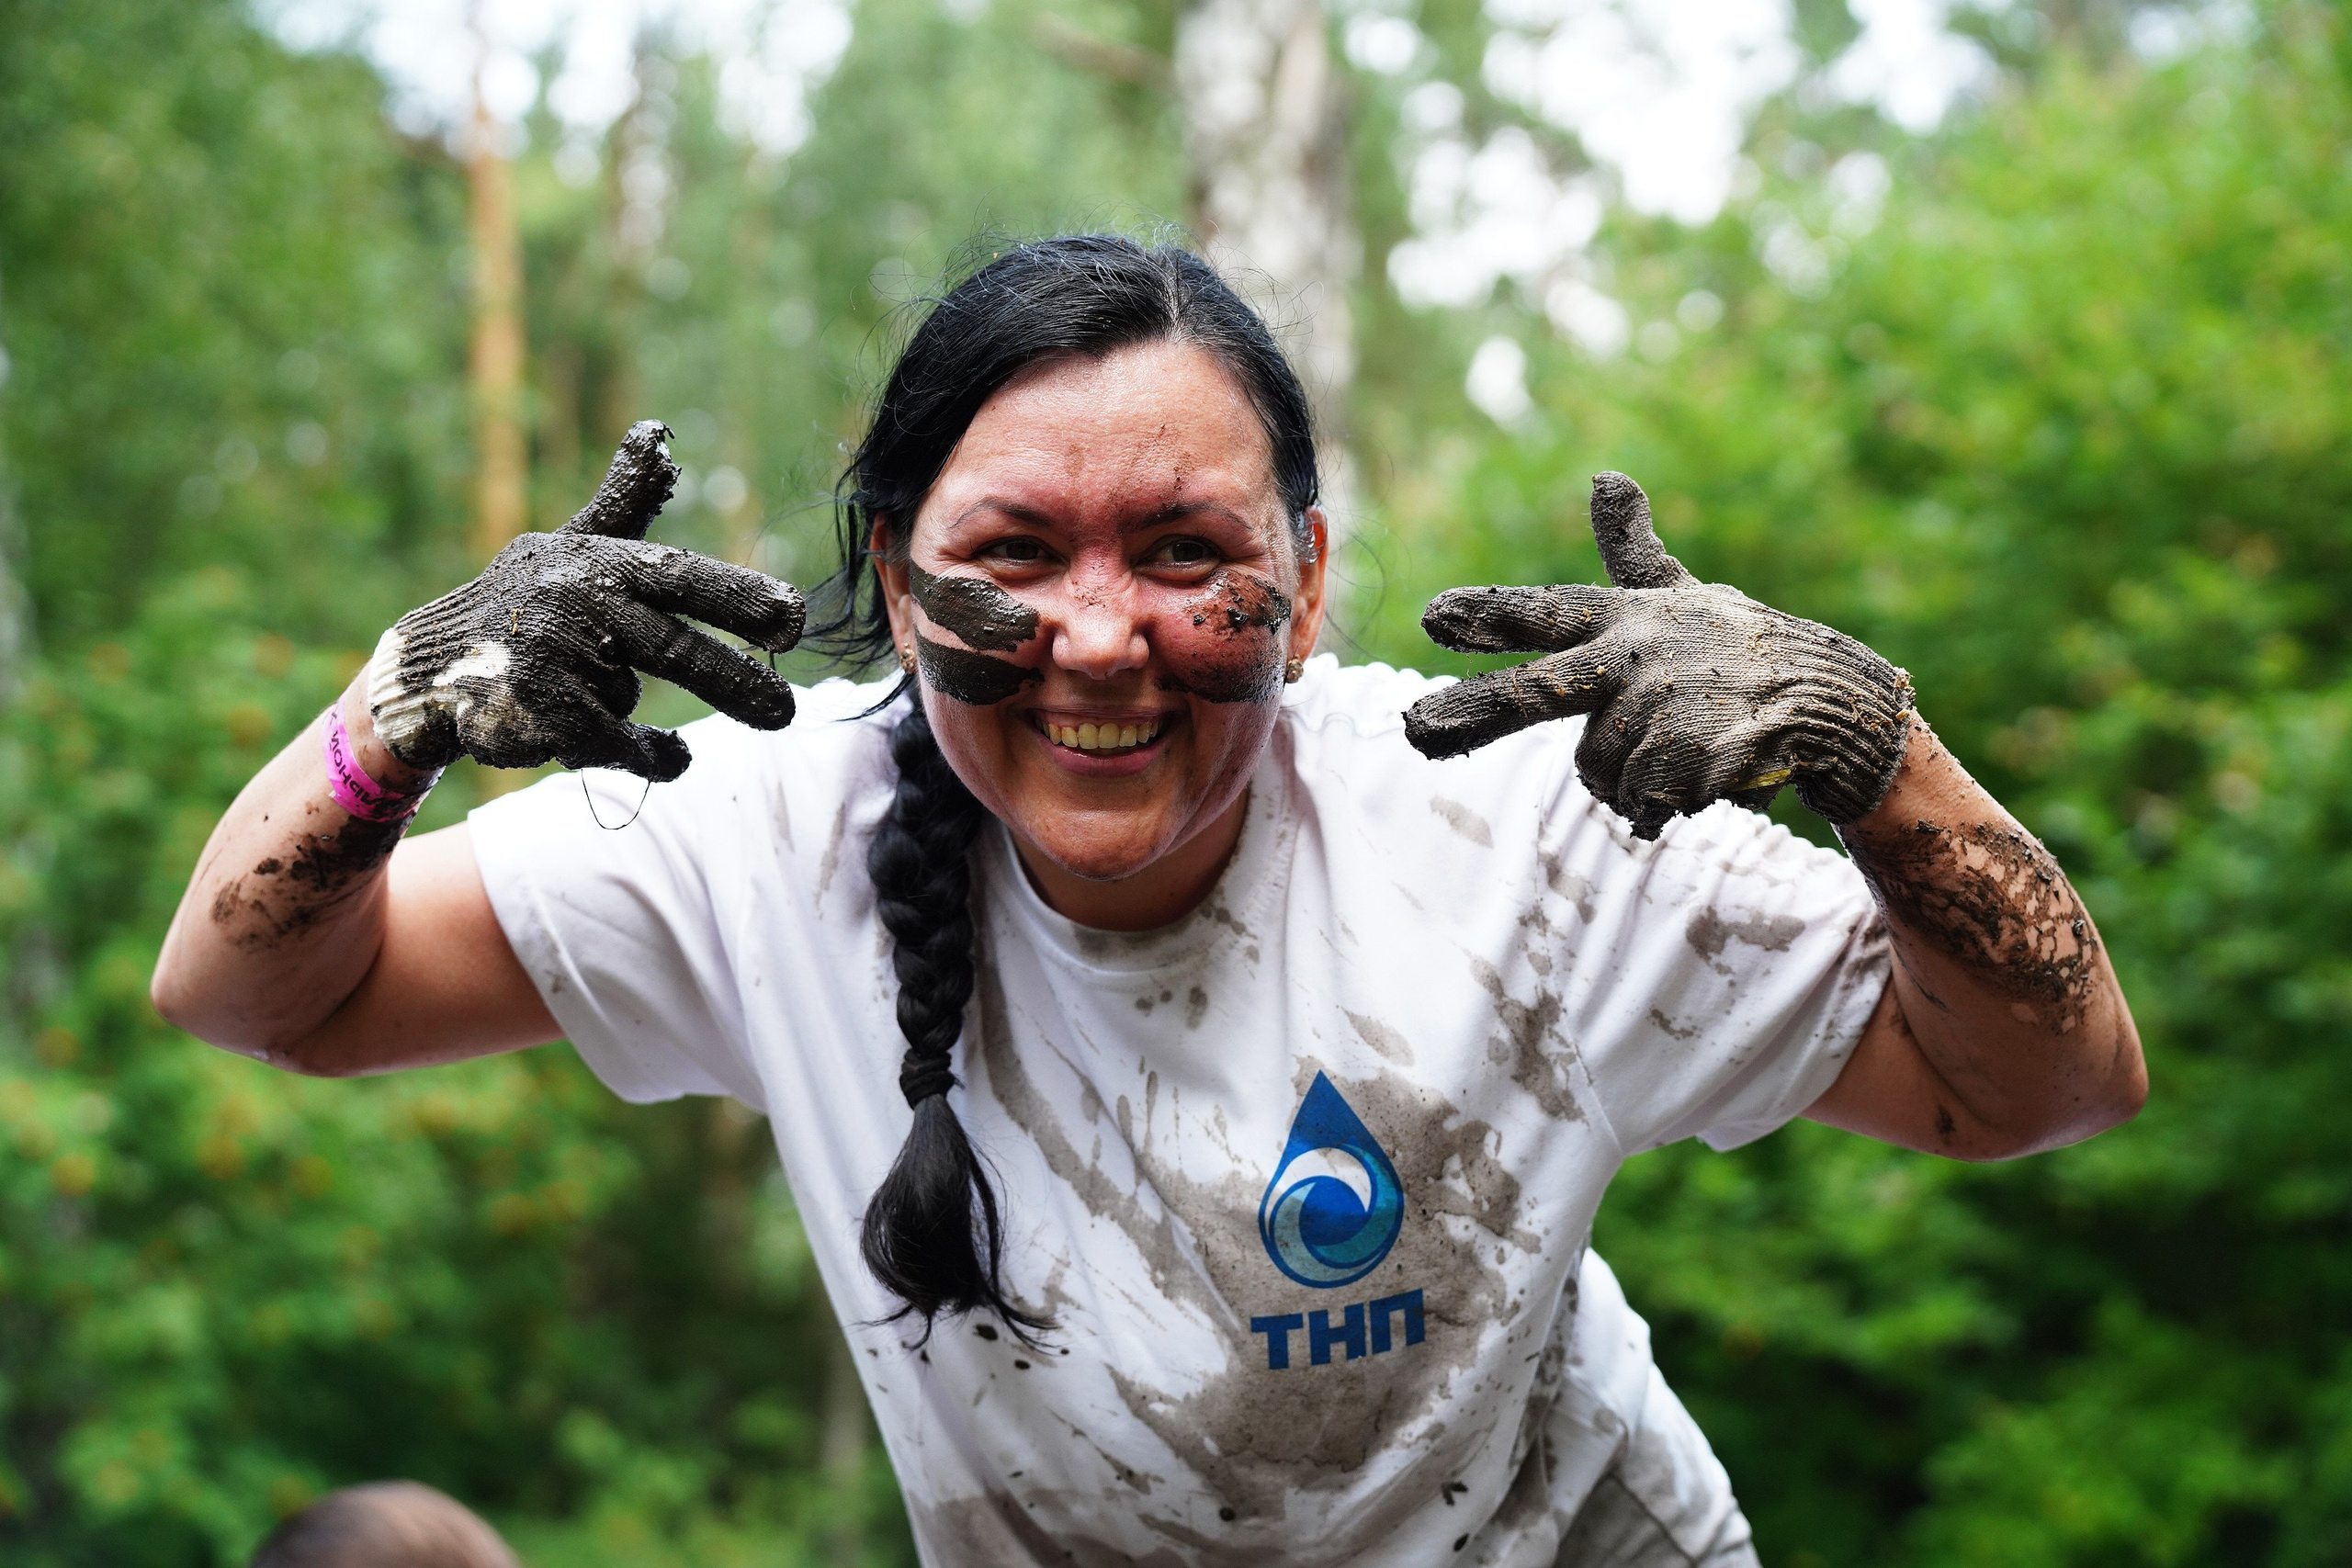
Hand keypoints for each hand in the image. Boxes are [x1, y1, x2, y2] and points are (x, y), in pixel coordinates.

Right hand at [368, 421, 804, 780]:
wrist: (432, 664)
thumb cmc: (525, 599)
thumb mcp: (574, 545)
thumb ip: (625, 501)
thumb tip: (657, 431)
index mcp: (598, 561)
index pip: (680, 575)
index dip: (739, 597)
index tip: (796, 618)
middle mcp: (576, 603)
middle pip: (671, 648)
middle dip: (734, 680)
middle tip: (789, 710)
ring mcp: (554, 658)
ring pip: (634, 697)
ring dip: (666, 708)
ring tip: (747, 719)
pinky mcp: (539, 712)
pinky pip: (616, 745)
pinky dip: (647, 754)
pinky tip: (669, 753)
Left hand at [1404, 473, 1913, 838]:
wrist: (1831, 699)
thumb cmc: (1737, 645)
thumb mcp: (1680, 595)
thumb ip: (1630, 550)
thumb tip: (1605, 476)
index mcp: (1620, 619)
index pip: (1542, 611)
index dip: (1487, 613)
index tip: (1431, 616)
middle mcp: (1634, 659)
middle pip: (1535, 693)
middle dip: (1471, 712)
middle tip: (1414, 729)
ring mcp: (1666, 709)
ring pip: (1597, 773)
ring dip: (1629, 777)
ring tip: (1679, 746)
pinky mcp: (1698, 760)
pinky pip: (1644, 804)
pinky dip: (1664, 804)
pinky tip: (1703, 774)